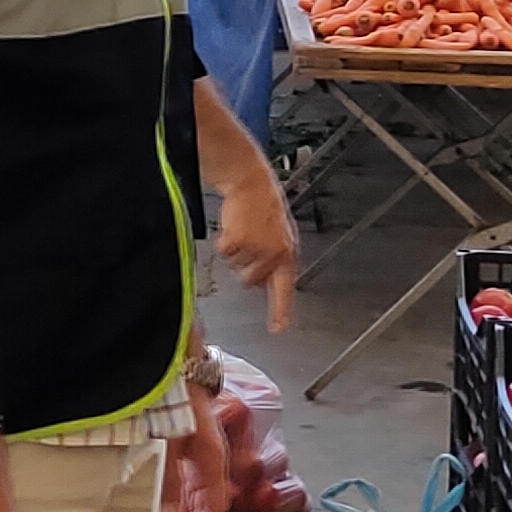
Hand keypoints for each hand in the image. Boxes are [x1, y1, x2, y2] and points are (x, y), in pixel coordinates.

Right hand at [209, 164, 295, 328]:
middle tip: (250, 243)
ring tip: (243, 231)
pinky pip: (224, 252)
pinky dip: (223, 243)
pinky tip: (233, 228)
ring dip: (235, 252)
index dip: (280, 310)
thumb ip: (274, 262)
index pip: (285, 289)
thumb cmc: (262, 208)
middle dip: (246, 267)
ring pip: (235, 266)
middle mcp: (274, 254)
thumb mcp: (277, 237)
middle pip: (251, 280)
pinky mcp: (238, 240)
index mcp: (287, 254)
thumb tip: (265, 285)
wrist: (251, 183)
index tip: (278, 328)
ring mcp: (256, 247)